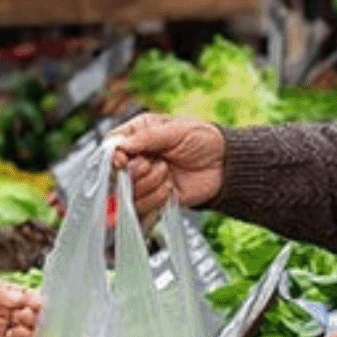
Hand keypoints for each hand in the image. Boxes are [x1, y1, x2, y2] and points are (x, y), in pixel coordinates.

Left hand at [0, 279, 41, 336]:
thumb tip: (22, 299)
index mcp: (7, 299)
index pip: (29, 301)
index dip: (36, 302)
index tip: (36, 303)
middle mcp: (7, 317)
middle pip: (31, 321)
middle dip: (34, 319)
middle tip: (27, 315)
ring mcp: (0, 334)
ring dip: (28, 334)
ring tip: (19, 328)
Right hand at [111, 114, 225, 219]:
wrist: (225, 166)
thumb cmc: (203, 140)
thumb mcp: (175, 130)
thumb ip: (146, 137)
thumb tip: (120, 147)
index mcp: (138, 136)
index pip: (111, 147)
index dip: (114, 157)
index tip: (122, 161)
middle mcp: (137, 159)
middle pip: (115, 173)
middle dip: (137, 170)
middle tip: (158, 163)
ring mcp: (144, 181)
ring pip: (129, 191)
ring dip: (151, 182)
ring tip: (168, 172)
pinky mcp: (154, 200)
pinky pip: (142, 206)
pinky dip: (156, 197)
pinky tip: (170, 187)